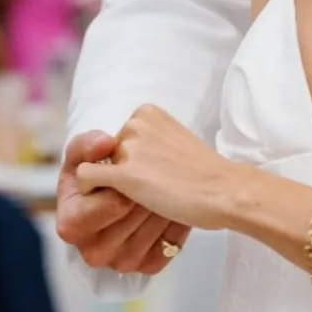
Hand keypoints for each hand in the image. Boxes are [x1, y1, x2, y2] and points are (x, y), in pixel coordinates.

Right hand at [58, 128, 188, 276]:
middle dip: (144, 190)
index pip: (108, 205)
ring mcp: (121, 262)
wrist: (125, 191)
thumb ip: (87, 144)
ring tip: (162, 183)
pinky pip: (170, 244)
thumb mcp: (83, 153)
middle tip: (152, 172)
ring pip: (153, 229)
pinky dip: (177, 219)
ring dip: (164, 200)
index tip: (127, 169)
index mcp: (71, 224)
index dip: (122, 184)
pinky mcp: (148, 265)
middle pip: (133, 217)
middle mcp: (93, 251)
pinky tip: (172, 203)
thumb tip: (105, 144)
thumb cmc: (96, 172)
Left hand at [75, 106, 234, 234]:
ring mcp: (128, 148)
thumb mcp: (176, 139)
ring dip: (115, 183)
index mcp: (147, 112)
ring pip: (99, 167)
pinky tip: (114, 199)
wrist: (225, 191)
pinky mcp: (123, 175)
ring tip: (147, 194)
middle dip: (124, 170)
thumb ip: (152, 140)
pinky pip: (87, 179)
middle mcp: (134, 123)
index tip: (156, 169)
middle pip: (109, 151)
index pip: (122, 136)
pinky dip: (93, 191)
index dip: (134, 157)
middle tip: (153, 185)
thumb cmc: (207, 172)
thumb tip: (136, 158)